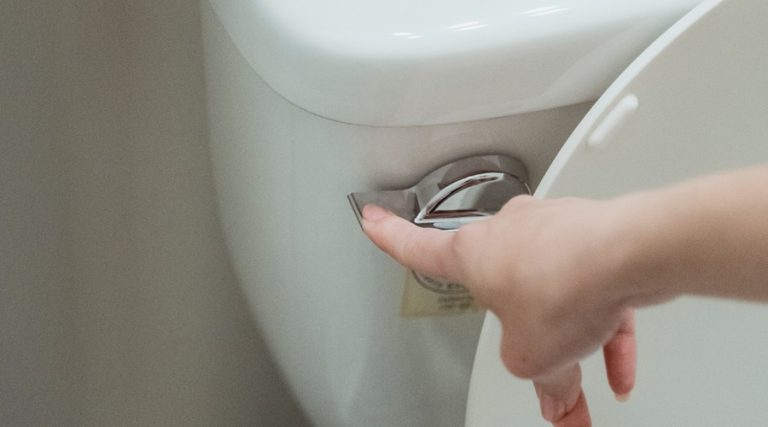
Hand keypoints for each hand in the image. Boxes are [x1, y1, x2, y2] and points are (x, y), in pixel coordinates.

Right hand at [361, 196, 636, 425]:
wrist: (633, 251)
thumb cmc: (565, 281)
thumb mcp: (532, 356)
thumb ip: (538, 380)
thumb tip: (557, 399)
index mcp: (473, 254)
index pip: (418, 248)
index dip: (389, 238)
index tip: (373, 220)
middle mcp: (509, 233)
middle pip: (506, 291)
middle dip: (525, 333)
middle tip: (539, 368)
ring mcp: (553, 231)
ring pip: (554, 292)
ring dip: (570, 337)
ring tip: (589, 379)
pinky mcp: (593, 239)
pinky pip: (592, 290)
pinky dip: (603, 328)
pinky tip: (618, 368)